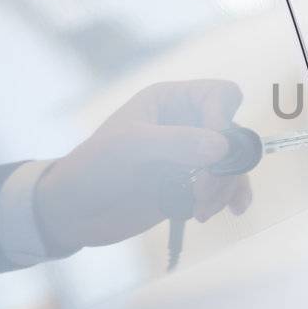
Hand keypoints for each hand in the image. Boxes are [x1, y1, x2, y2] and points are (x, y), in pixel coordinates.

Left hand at [34, 80, 252, 255]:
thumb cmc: (92, 167)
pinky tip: (228, 211)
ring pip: (232, 164)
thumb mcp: (130, 146)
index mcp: (171, 101)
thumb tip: (222, 147)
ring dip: (225, 188)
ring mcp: (191, 157)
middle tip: (200, 190)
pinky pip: (226, 187)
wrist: (74, 212)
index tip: (211, 150)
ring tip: (201, 210)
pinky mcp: (192, 185)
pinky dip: (230, 198)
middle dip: (224, 165)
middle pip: (233, 134)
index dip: (223, 120)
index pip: (221, 96)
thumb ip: (176, 142)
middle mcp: (186, 124)